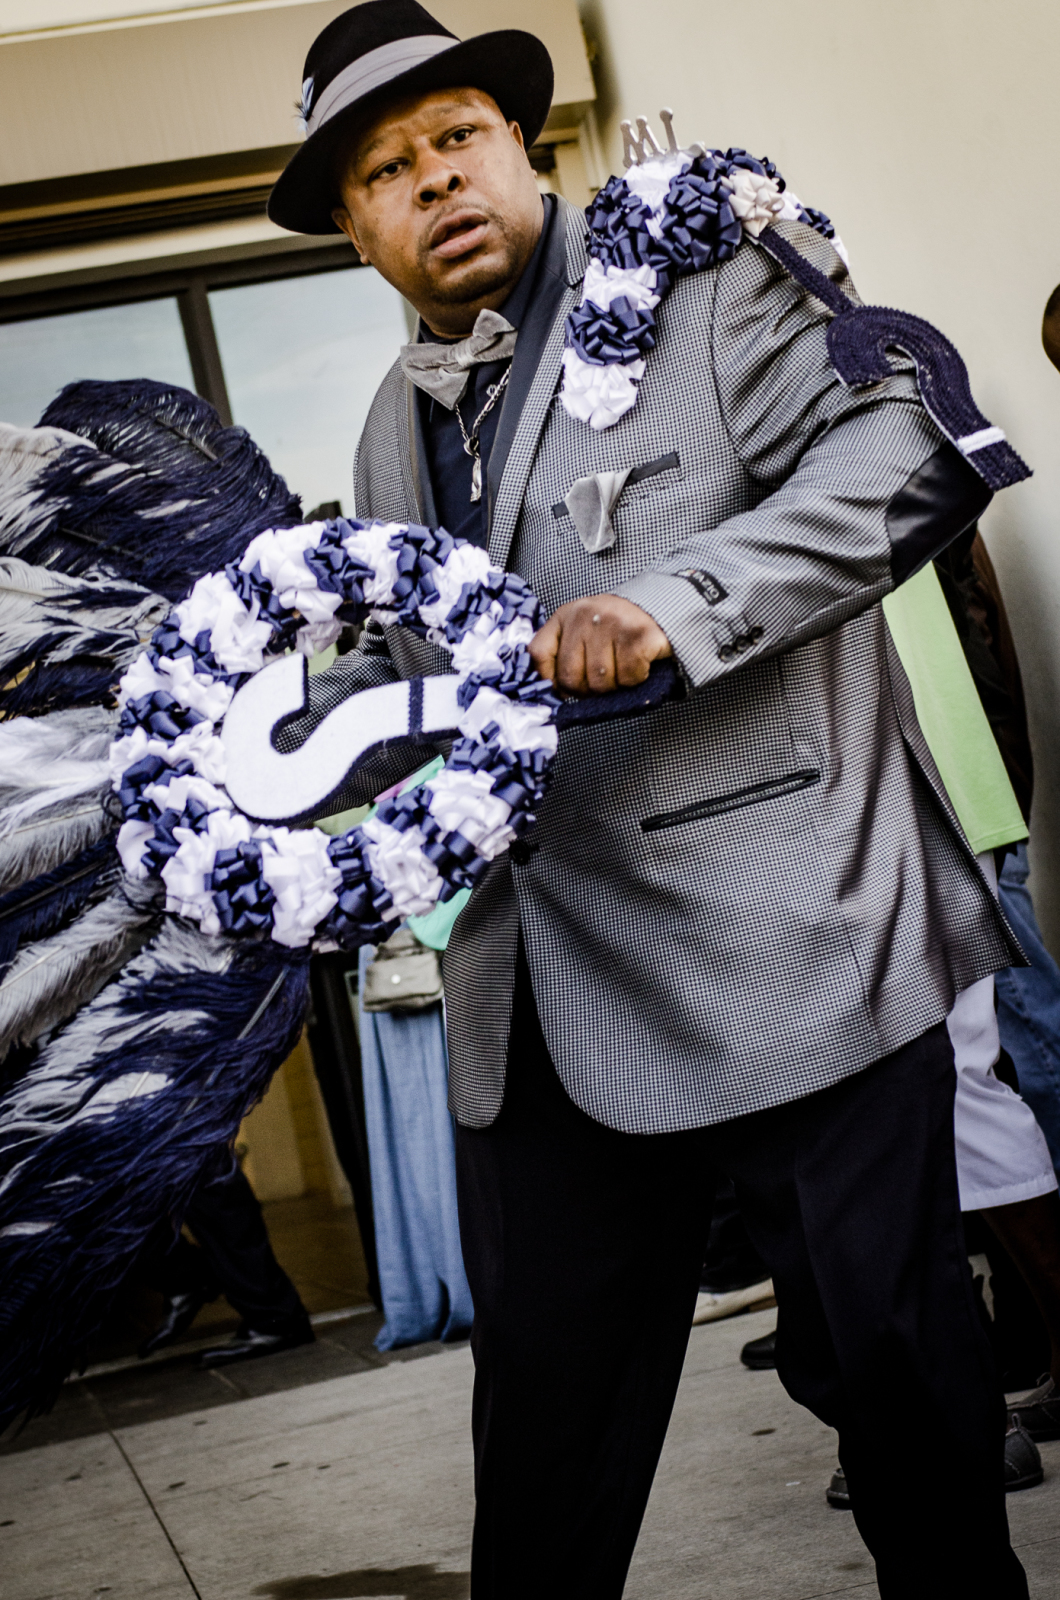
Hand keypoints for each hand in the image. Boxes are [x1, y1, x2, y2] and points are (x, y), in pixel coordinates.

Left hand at [530, 595, 672, 695]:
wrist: (662, 610)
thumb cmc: (619, 629)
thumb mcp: (583, 633)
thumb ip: (564, 654)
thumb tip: (554, 692)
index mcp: (566, 616)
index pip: (539, 653)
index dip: (549, 680)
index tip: (561, 690)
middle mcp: (585, 615)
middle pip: (570, 677)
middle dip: (587, 689)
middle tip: (603, 678)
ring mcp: (611, 623)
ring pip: (600, 682)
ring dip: (614, 685)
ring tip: (622, 667)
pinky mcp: (637, 635)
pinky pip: (628, 677)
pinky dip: (635, 680)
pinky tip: (639, 663)